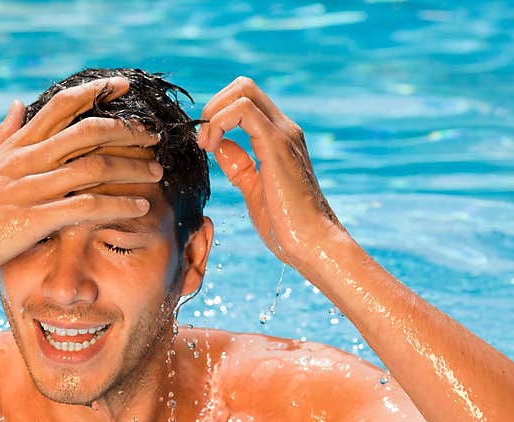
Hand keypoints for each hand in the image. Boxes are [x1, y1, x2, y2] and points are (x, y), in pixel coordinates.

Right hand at [0, 77, 162, 284]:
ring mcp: (31, 188)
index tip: (124, 87)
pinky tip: (140, 207)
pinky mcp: (34, 219)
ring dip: (131, 168)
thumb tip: (18, 102)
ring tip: (156, 173)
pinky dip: (117, 206)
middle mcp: (27, 160)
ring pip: (93, 168)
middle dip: (127, 131)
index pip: (62, 107)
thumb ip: (5, 132)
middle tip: (154, 137)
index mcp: (18, 145)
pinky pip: (86, 207)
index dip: (96, 93)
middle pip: (87, 132)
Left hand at [197, 76, 345, 272]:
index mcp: (278, 139)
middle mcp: (283, 129)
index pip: (245, 101)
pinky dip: (219, 122)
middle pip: (243, 86)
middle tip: (202, 141)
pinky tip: (211, 148)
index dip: (217, 115)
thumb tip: (220, 146)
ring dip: (213, 113)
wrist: (311, 243)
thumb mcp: (253, 190)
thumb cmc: (286, 226)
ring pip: (243, 90)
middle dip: (212, 106)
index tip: (204, 145)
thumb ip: (239, 166)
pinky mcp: (277, 144)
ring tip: (205, 145)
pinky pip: (243, 110)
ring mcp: (283, 134)